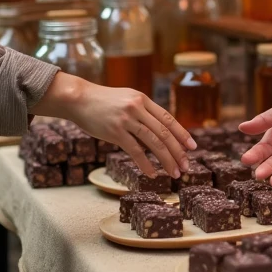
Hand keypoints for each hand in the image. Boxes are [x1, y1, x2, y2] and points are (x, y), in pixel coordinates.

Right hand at [35, 73, 195, 178]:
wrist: (79, 99)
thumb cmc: (104, 102)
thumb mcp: (128, 98)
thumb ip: (143, 111)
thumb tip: (160, 129)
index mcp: (143, 100)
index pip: (168, 119)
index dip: (182, 134)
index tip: (192, 147)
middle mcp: (138, 108)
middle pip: (164, 132)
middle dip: (178, 151)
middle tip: (186, 166)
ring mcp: (126, 120)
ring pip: (153, 142)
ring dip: (166, 160)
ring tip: (174, 172)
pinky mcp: (114, 132)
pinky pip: (135, 150)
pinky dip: (145, 164)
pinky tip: (152, 173)